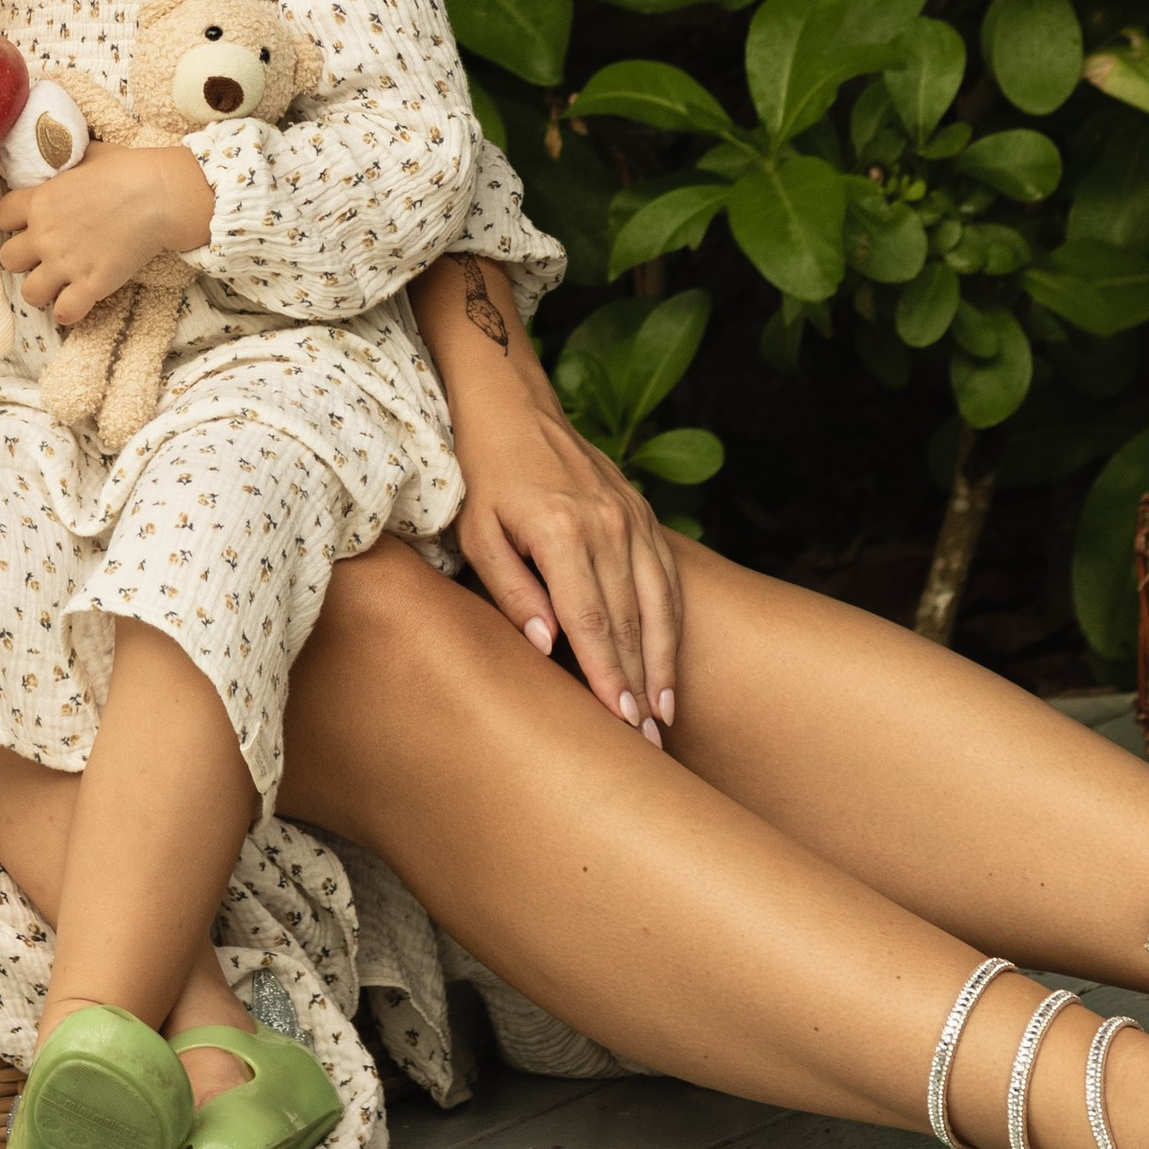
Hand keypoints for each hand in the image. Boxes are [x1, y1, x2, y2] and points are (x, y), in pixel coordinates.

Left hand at [0, 145, 212, 327]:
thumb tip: (64, 154)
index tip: (28, 223)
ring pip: (29, 293)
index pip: (0, 216)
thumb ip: (68, 164)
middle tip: (44, 255)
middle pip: (7, 259)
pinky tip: (80, 300)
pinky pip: (64, 313)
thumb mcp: (89, 156)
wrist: (159, 195)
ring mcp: (66, 263)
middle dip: (24, 259)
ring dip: (43, 289)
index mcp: (41, 200)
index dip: (12, 221)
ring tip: (60, 283)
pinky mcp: (90, 286)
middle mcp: (45, 235)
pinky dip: (70, 311)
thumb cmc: (128, 169)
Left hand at [448, 380, 685, 739]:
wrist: (514, 404)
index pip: (591, 621)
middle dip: (639, 685)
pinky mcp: (642, 512)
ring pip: (658, 603)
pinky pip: (666, 576)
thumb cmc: (484, 472)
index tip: (620, 722)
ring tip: (665, 715)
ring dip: (663, 662)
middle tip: (648, 744)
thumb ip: (509, 588)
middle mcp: (606, 525)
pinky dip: (671, 622)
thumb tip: (545, 645)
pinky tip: (669, 660)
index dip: (607, 676)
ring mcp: (631, 517)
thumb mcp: (476, 530)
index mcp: (561, 531)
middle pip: (629, 621)